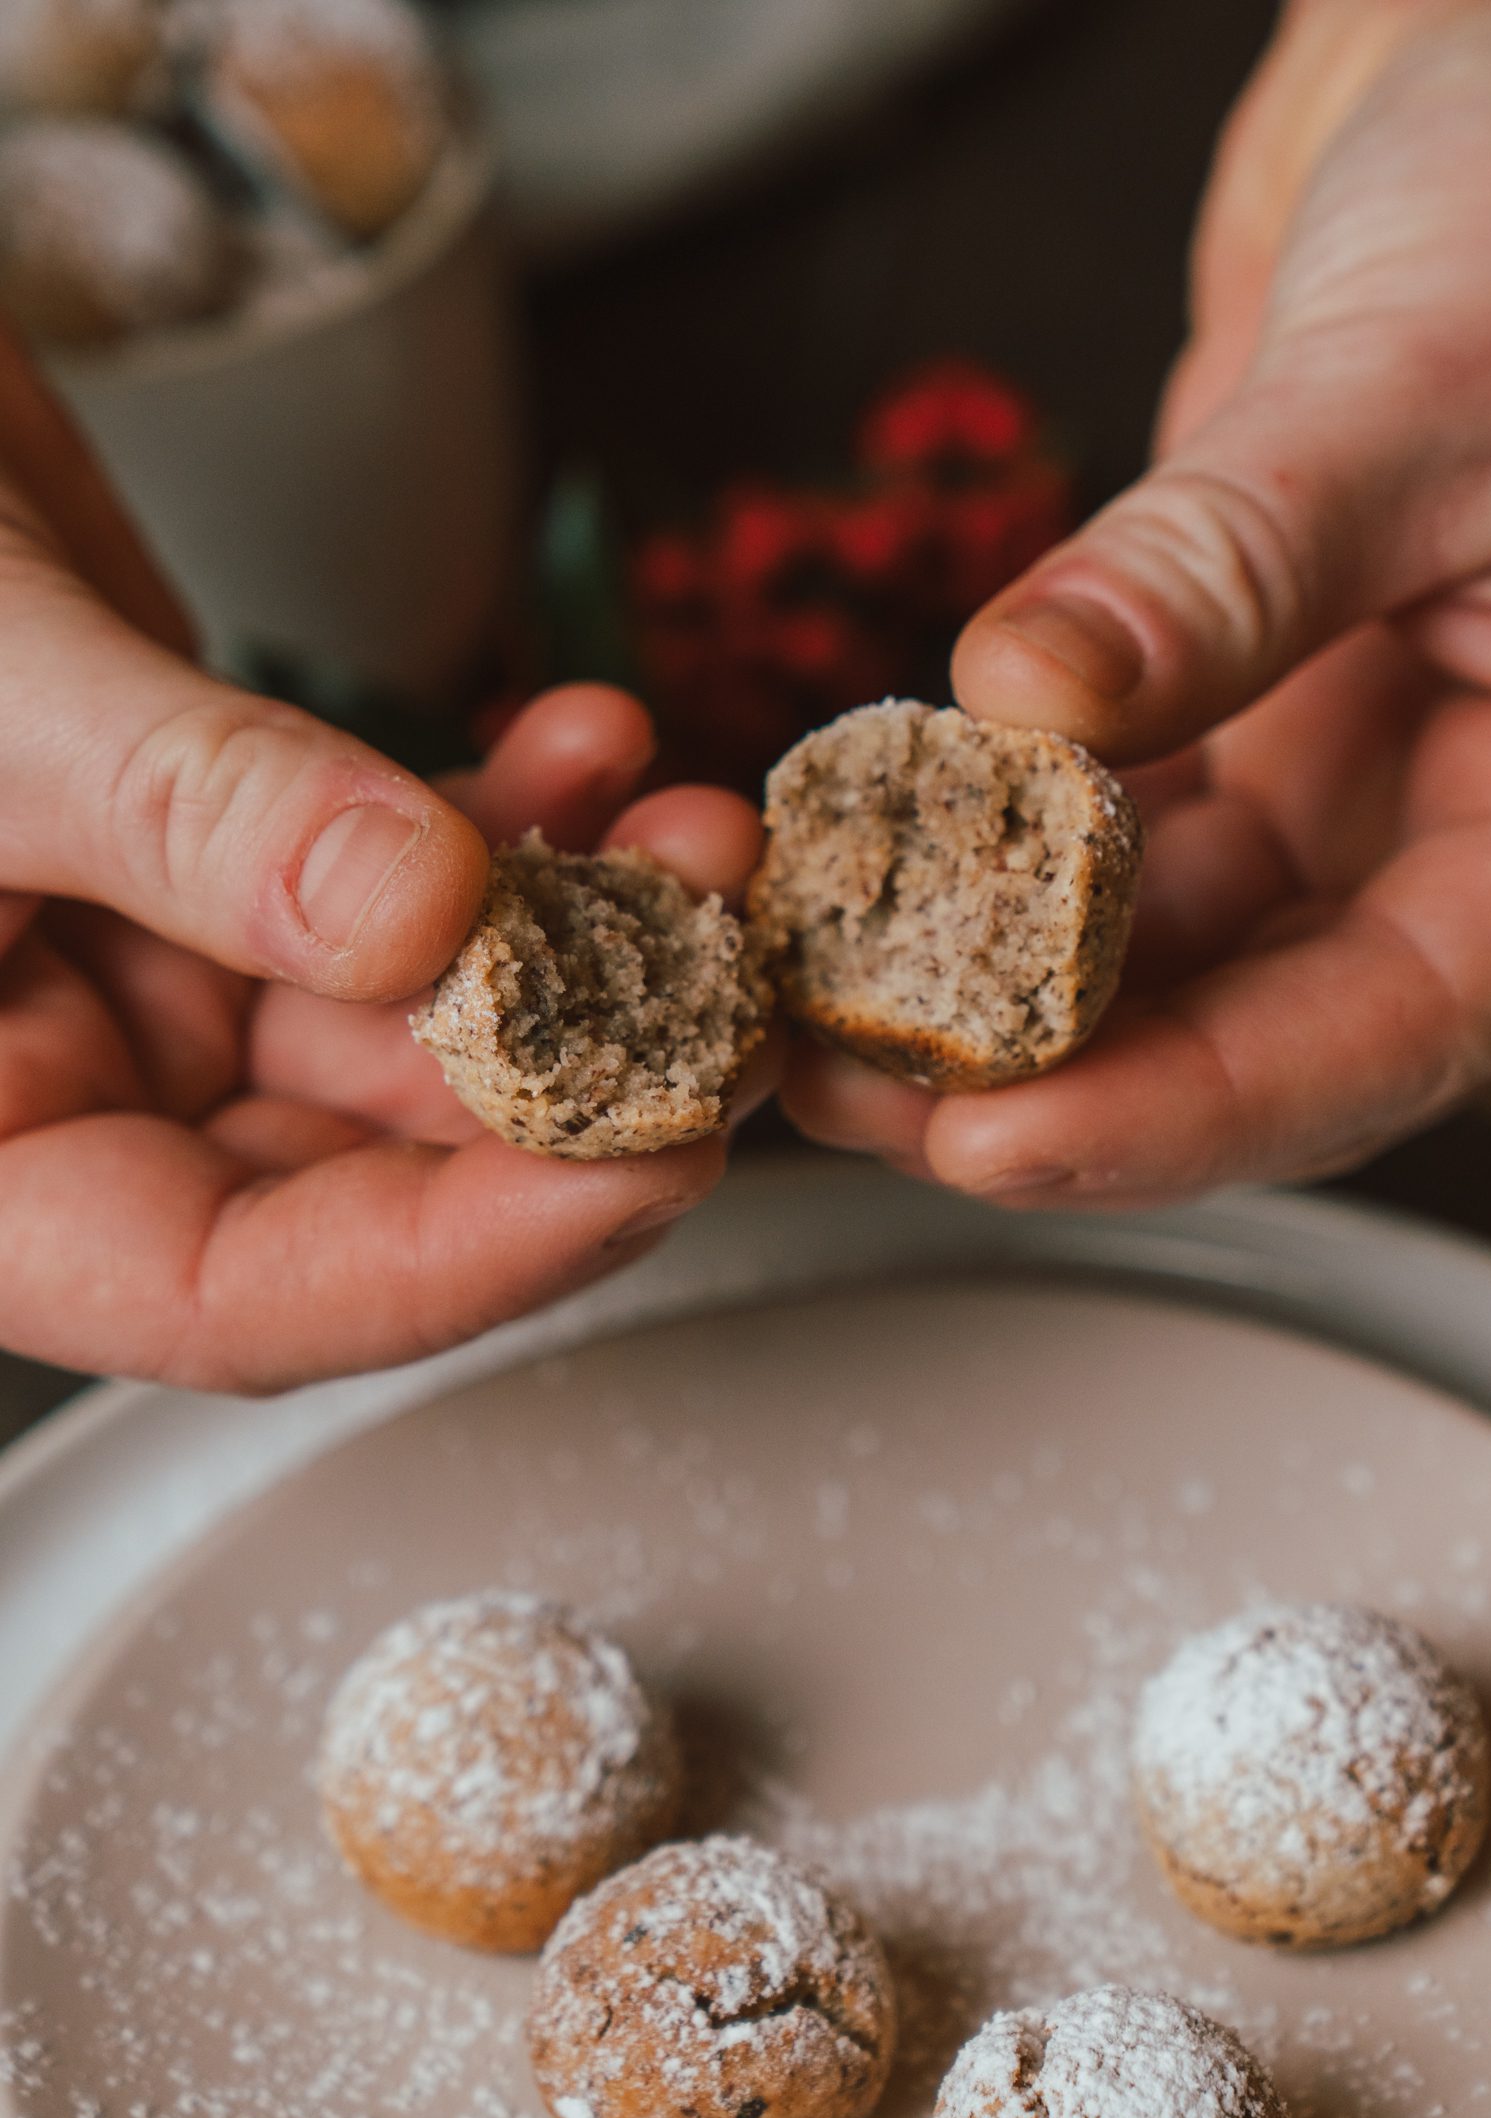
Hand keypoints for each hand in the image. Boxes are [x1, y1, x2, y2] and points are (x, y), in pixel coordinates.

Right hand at [0, 325, 762, 1388]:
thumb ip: (185, 809)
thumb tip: (421, 914)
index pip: (221, 1293)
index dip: (449, 1260)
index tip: (647, 1163)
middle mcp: (63, 1091)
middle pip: (357, 1173)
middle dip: (568, 1083)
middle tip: (726, 993)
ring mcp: (146, 978)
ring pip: (409, 1025)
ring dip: (577, 938)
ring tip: (695, 837)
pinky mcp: (219, 863)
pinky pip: (397, 885)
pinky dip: (511, 825)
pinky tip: (596, 752)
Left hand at [787, 0, 1490, 1206]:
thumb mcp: (1432, 371)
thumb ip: (1233, 559)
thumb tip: (1037, 694)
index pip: (1389, 1027)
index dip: (1188, 1111)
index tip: (1000, 1141)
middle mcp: (1463, 828)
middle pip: (1245, 1026)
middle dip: (1039, 1076)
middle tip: (849, 1085)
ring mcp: (1344, 778)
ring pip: (1149, 950)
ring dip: (977, 983)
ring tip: (811, 989)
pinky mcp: (1235, 712)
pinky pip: (1091, 832)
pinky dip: (974, 853)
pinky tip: (857, 861)